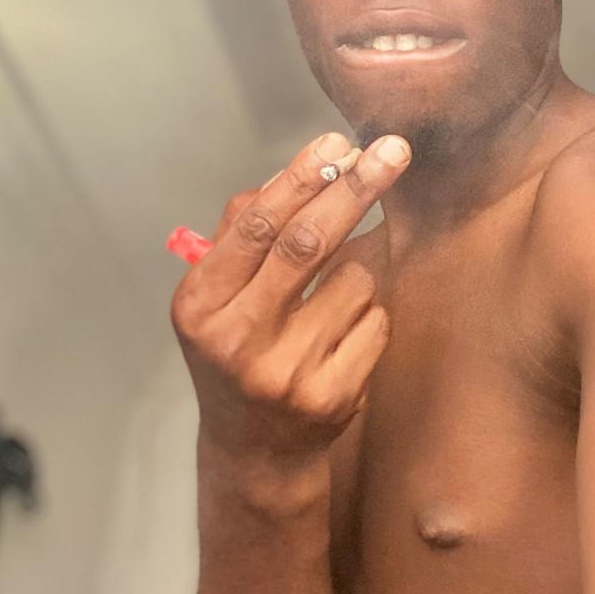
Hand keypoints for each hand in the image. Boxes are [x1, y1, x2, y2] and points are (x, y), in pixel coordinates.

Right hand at [169, 131, 410, 464]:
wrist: (254, 451)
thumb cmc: (236, 349)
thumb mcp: (215, 295)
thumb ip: (244, 230)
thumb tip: (303, 168)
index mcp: (200, 305)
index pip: (257, 225)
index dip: (303, 177)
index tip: (340, 141)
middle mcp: (238, 340)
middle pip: (309, 243)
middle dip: (356, 188)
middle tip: (394, 152)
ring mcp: (287, 373)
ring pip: (356, 279)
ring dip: (364, 263)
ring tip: (340, 285)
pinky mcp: (333, 396)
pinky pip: (377, 320)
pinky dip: (374, 308)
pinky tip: (347, 328)